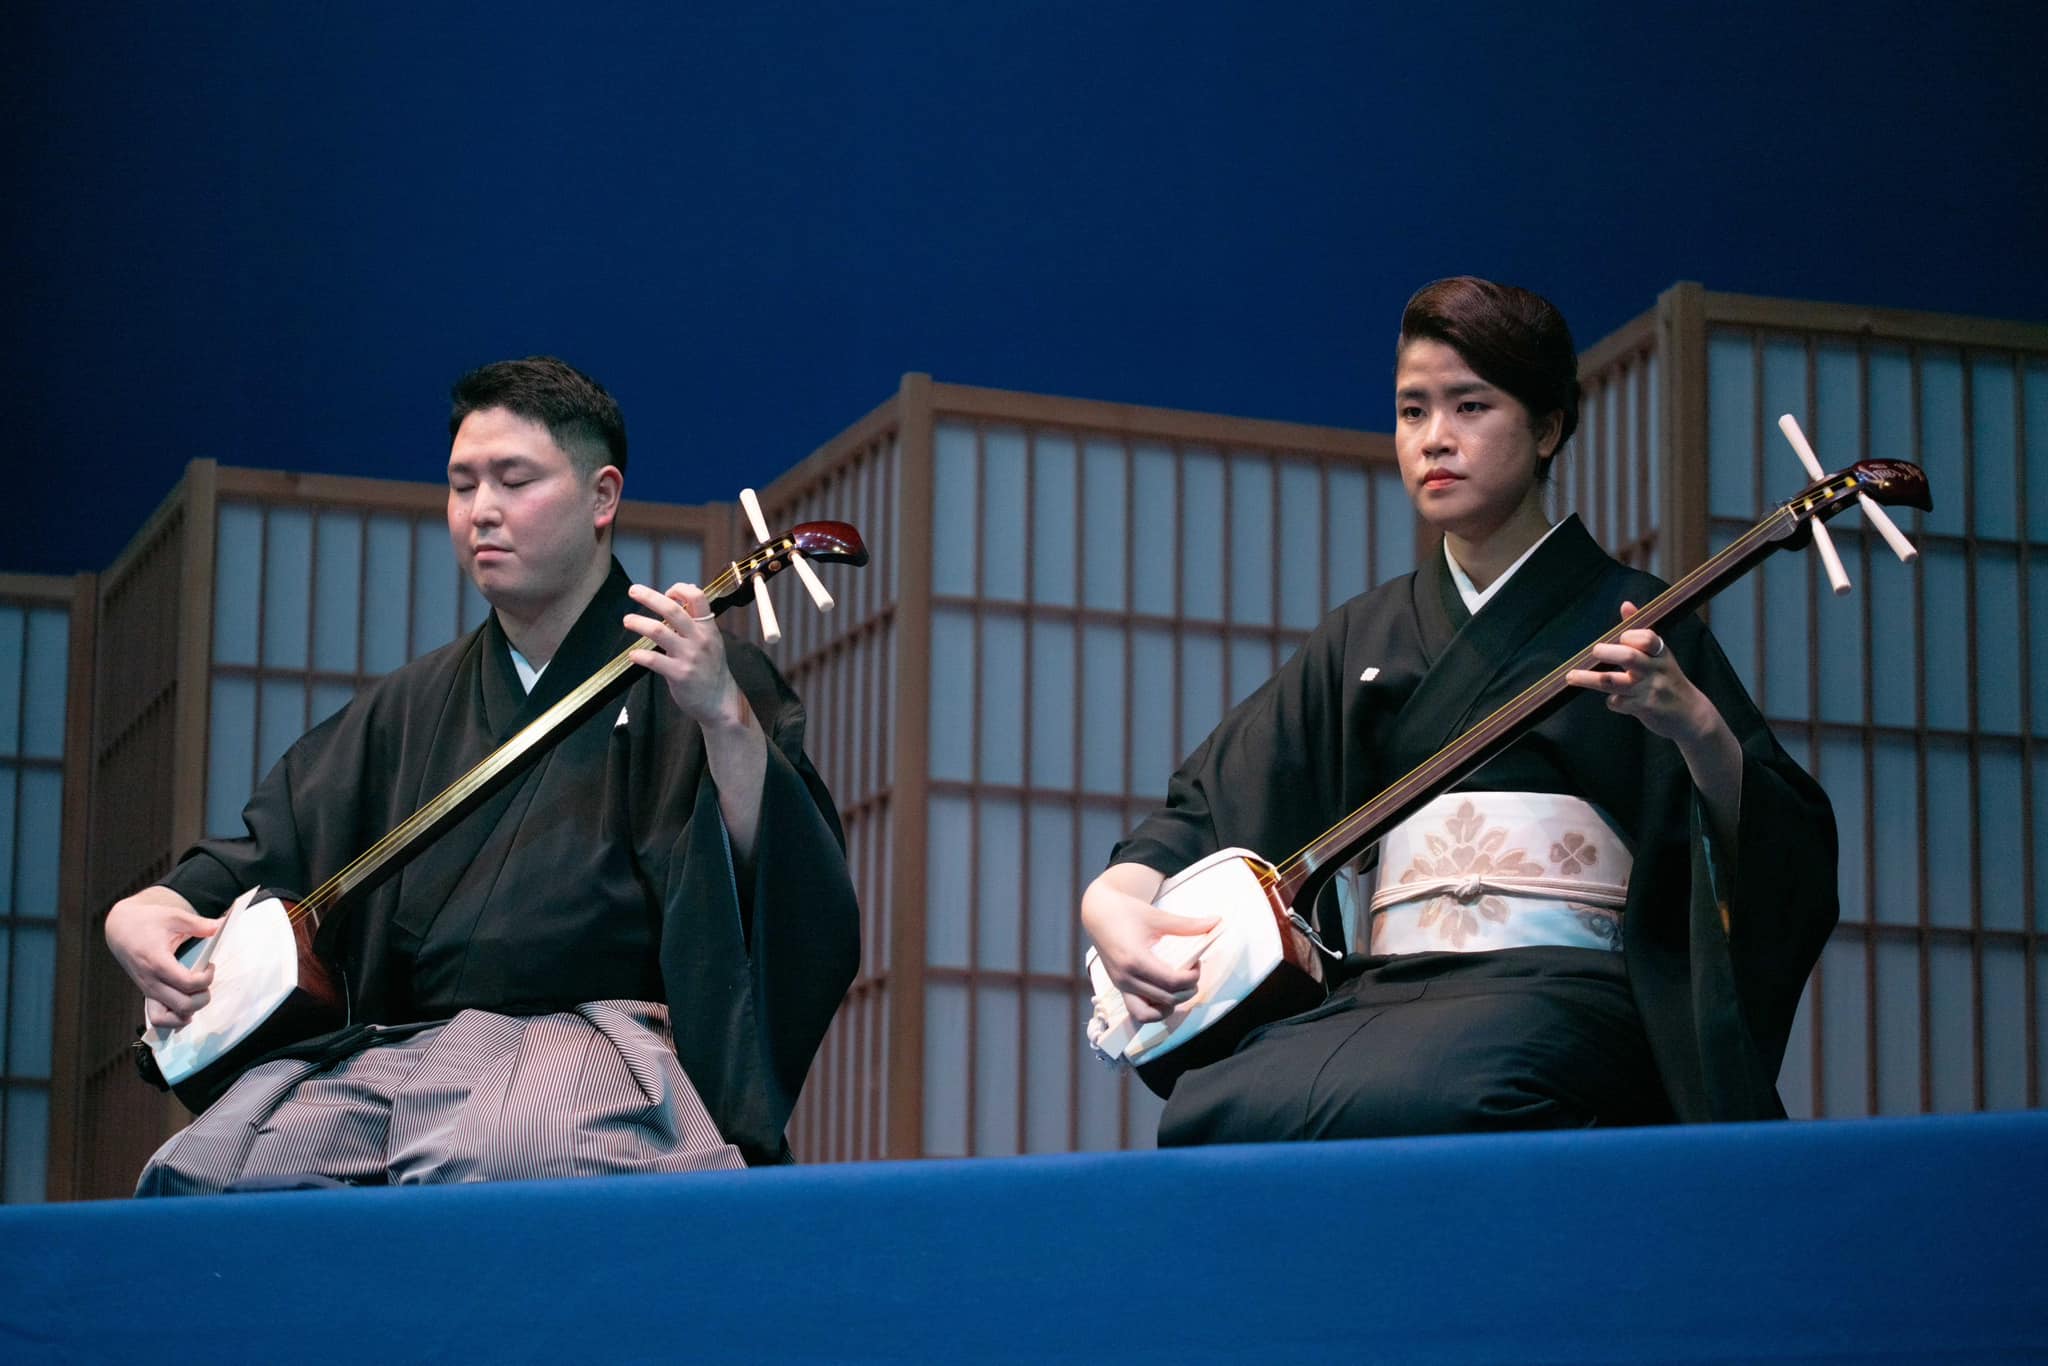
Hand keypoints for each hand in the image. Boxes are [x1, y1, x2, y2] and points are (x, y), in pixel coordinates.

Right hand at [104, 886, 217, 1028]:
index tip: (210, 965)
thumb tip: (220, 926)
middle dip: (203, 997)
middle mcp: (150, 981)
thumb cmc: (147, 922)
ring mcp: (146, 990)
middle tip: (205, 980)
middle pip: (182, 1005)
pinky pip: (157, 1018)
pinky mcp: (146, 994)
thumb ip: (198, 924)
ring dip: (188, 1012)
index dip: (206, 978)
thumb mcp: (173, 916)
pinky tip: (186, 1007)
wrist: (120, 929)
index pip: (187, 983)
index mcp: (157, 961)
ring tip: (196, 995)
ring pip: (166, 1019)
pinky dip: (173, 1019)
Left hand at [625, 582, 748, 732]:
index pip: (697, 597)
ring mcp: (689, 656)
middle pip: (672, 609)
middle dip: (649, 597)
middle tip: (633, 590)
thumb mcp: (712, 639)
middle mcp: (699, 639)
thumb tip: (686, 590)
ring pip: (659, 631)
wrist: (720, 701)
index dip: (679, 590)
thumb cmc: (711, 668)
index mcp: (708, 628)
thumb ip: (698, 618)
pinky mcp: (679, 674)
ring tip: (628, 620)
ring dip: (639, 622)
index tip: (667, 593)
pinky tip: (633, 654)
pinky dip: (639, 655)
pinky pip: (653, 660)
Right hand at [1081, 864, 1218, 1025]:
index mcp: (1135, 959)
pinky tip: (1164, 993)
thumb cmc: (1126, 912)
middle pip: (1167, 999)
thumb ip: (1187, 925)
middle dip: (1187, 989)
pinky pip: (1138, 1012)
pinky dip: (1154, 1010)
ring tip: (1178, 988)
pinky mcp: (1119, 989)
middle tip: (1192, 971)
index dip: (1192, 977)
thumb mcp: (1158, 917)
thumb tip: (1216, 921)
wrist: (1097, 913)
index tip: (1197, 963)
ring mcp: (1121, 986)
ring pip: (1150, 1014)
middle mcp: (1126, 978)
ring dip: (1170, 1006)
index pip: (1172, 982)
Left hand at [1564, 601, 1719, 744]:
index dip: (1631, 636)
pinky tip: (1612, 699)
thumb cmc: (1668, 679)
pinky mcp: (1643, 709)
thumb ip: (1641, 632)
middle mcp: (1656, 670)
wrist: (1690, 715)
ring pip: (1614, 682)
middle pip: (1628, 657)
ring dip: (1589, 678)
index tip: (1621, 637)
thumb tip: (1626, 605)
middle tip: (1594, 651)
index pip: (1647, 638)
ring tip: (1571, 676)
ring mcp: (1649, 690)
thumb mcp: (1660, 655)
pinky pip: (1618, 703)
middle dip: (1607, 652)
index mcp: (1660, 653)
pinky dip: (1611, 701)